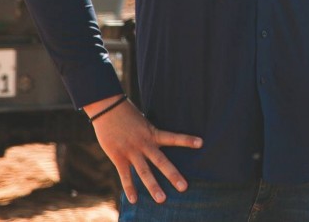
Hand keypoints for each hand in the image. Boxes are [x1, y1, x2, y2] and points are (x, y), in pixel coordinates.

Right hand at [86, 95, 202, 203]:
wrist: (107, 109)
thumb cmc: (126, 114)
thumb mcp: (143, 121)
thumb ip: (150, 133)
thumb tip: (159, 140)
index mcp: (152, 133)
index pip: (173, 137)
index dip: (187, 140)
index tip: (201, 143)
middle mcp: (144, 143)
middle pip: (161, 161)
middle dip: (173, 175)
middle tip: (184, 187)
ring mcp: (131, 151)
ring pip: (144, 171)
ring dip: (153, 186)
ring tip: (162, 199)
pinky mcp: (118, 156)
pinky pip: (125, 174)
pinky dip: (130, 187)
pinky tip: (134, 200)